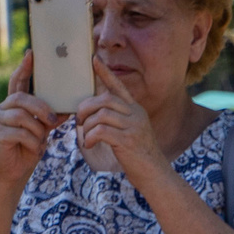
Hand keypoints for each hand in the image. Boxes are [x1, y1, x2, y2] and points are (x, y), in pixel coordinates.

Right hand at [0, 54, 64, 190]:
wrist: (12, 173)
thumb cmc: (27, 149)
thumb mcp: (43, 131)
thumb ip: (50, 118)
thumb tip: (68, 108)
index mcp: (13, 105)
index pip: (18, 83)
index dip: (25, 69)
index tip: (32, 54)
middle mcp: (1, 109)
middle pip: (22, 98)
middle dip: (41, 108)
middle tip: (53, 121)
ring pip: (23, 116)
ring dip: (37, 129)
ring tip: (39, 140)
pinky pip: (21, 133)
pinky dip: (32, 141)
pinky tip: (32, 148)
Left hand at [73, 57, 159, 180]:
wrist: (154, 174)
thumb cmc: (137, 155)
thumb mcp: (129, 132)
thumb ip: (115, 119)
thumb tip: (91, 112)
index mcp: (135, 110)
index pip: (119, 87)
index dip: (105, 73)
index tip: (94, 59)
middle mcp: (136, 115)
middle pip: (104, 100)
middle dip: (85, 109)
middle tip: (79, 121)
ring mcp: (134, 127)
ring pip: (100, 115)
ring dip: (87, 126)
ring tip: (86, 136)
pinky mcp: (129, 140)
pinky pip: (101, 131)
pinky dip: (90, 137)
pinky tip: (89, 145)